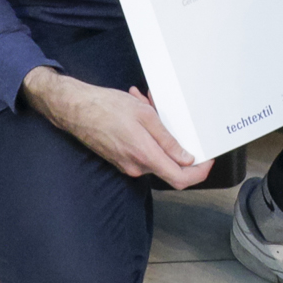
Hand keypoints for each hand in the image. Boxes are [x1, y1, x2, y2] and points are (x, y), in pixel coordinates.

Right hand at [23, 69, 212, 187]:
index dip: (199, 172)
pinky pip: (141, 149)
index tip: (208, 159)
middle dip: (174, 138)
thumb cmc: (106, 108)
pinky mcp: (119, 158)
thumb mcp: (144, 116)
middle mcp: (136, 167)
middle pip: (169, 163)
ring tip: (147, 103)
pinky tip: (136, 108)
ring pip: (154, 151)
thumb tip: (187, 158)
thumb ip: (167, 140)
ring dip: (157, 130)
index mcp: (146, 156)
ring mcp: (127, 164)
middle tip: (168, 113)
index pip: (181, 179)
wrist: (74, 109)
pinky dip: (144, 132)